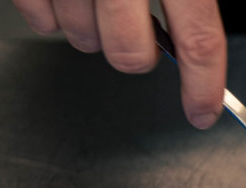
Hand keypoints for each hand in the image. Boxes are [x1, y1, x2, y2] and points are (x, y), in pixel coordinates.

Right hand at [12, 0, 225, 129]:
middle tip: (137, 32)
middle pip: (132, 55)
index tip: (203, 113)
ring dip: (93, 30)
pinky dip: (52, 16)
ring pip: (84, 40)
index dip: (204, 85)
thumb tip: (198, 42)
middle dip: (137, 56)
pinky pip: (41, 23)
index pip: (199, 40)